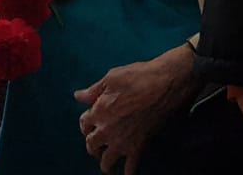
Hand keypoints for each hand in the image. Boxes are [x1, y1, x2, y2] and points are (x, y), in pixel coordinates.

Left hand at [75, 45, 197, 174]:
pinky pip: (130, 168)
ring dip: (105, 162)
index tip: (91, 123)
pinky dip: (128, 173)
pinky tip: (127, 173)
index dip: (86, 123)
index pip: (84, 123)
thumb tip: (78, 96)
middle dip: (93, 145)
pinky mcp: (138, 146)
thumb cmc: (138, 77)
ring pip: (106, 162)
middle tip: (97, 144)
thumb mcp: (112, 77)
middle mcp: (107, 130)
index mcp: (99, 111)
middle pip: (91, 145)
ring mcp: (122, 141)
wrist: (164, 84)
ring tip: (108, 161)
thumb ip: (93, 90)